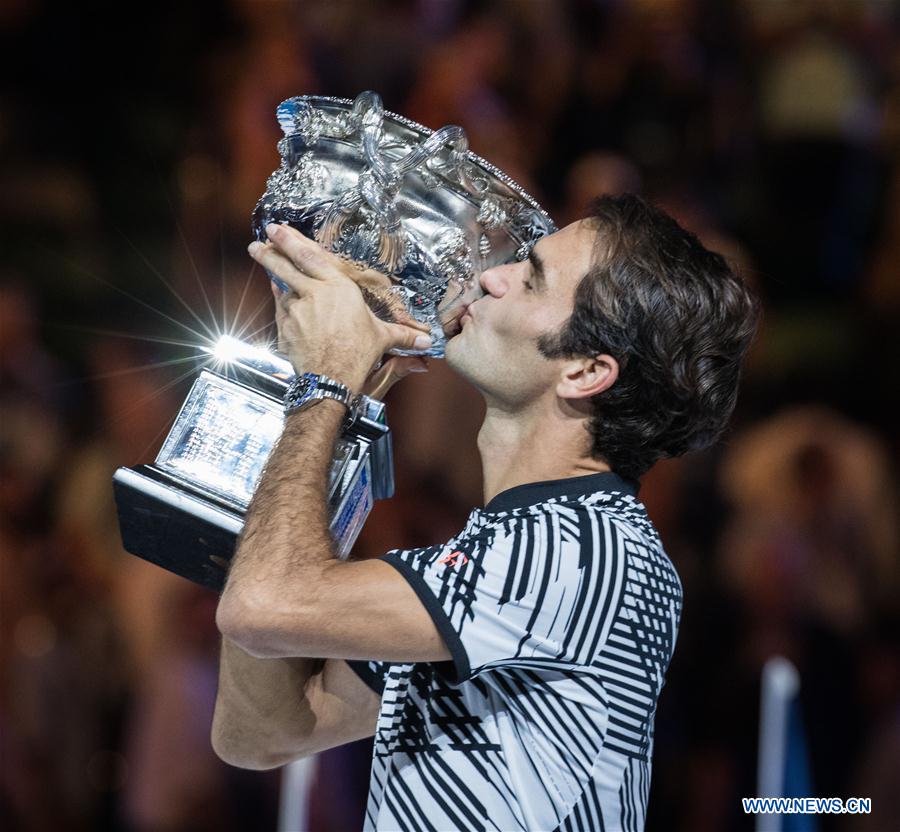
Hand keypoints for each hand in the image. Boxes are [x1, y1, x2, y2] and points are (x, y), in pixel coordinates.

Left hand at [249, 223, 431, 391]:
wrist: (331, 379)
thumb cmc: (357, 356)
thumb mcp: (382, 340)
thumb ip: (402, 336)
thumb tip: (424, 342)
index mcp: (339, 289)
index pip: (311, 257)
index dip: (292, 241)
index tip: (276, 230)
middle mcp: (314, 294)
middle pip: (286, 266)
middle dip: (269, 252)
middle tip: (257, 242)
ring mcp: (296, 311)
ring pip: (282, 289)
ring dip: (274, 276)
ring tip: (264, 263)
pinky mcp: (286, 329)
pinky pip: (280, 310)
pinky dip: (279, 302)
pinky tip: (277, 294)